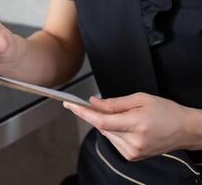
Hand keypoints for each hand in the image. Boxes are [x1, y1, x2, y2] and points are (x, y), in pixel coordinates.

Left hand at [63, 92, 192, 160]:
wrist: (184, 129)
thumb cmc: (165, 111)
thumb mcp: (140, 98)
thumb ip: (113, 102)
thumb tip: (93, 102)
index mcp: (136, 124)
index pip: (101, 120)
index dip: (83, 113)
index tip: (70, 105)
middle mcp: (133, 141)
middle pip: (102, 126)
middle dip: (97, 114)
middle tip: (101, 104)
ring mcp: (132, 151)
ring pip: (106, 133)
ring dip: (107, 122)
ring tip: (126, 116)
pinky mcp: (132, 156)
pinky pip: (113, 140)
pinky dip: (114, 130)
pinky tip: (127, 126)